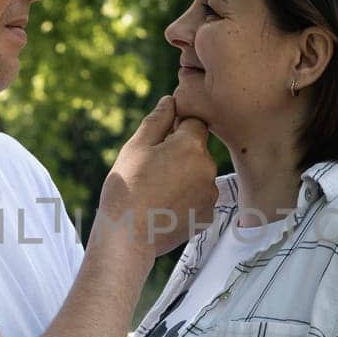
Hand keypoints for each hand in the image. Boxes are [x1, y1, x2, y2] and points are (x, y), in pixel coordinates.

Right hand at [95, 95, 216, 258]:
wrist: (127, 237)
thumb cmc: (128, 188)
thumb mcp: (137, 146)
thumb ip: (158, 120)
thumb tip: (171, 100)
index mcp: (192, 145)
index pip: (194, 122)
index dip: (176, 129)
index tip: (159, 144)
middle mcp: (208, 168)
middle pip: (198, 150)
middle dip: (180, 155)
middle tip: (152, 171)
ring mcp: (210, 195)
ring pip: (199, 175)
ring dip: (184, 177)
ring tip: (157, 191)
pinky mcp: (207, 217)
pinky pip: (199, 199)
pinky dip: (186, 200)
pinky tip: (165, 207)